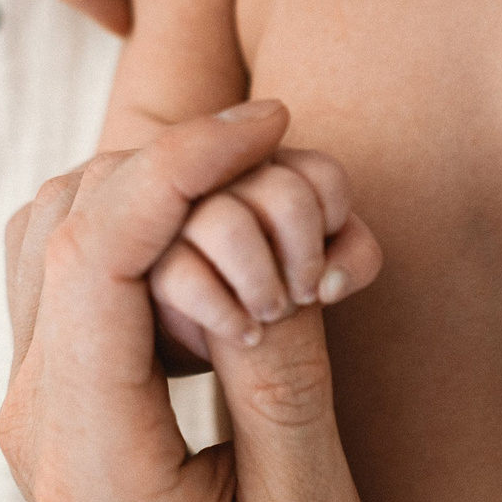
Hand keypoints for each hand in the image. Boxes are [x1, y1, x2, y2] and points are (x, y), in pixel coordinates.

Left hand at [0, 101, 386, 501]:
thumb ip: (284, 387)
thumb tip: (270, 258)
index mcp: (95, 459)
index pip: (95, 251)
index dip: (181, 162)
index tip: (272, 127)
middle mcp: (41, 418)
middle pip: (72, 214)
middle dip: (194, 178)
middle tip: (314, 220)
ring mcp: (42, 406)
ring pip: (64, 225)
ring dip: (173, 198)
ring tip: (288, 237)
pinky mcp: (66, 399)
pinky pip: (86, 270)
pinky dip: (163, 235)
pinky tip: (251, 272)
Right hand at [149, 143, 383, 368]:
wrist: (209, 328)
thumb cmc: (275, 284)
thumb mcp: (321, 267)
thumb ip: (349, 260)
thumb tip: (330, 284)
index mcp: (268, 166)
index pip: (320, 172)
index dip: (336, 217)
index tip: (329, 256)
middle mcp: (223, 179)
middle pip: (283, 193)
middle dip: (305, 253)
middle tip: (305, 296)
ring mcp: (181, 218)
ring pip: (227, 225)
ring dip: (262, 280)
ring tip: (271, 315)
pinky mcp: (151, 264)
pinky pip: (184, 278)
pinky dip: (225, 313)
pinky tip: (244, 335)